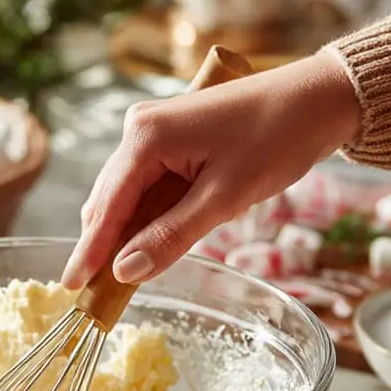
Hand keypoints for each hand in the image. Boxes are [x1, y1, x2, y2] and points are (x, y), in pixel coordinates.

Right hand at [61, 50, 361, 288]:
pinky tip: (149, 239)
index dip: (90, 251)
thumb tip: (125, 271)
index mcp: (146, 137)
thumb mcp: (224, 198)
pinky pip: (146, 183)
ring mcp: (153, 129)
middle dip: (103, 244)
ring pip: (126, 193)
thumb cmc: (278, 138)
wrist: (319, 97)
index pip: (107, 206)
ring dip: (126, 231)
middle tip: (96, 292)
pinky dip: (146, 214)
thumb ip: (170, 236)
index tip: (71, 286)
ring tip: (119, 275)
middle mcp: (140, 128)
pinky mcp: (171, 135)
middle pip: (109, 199)